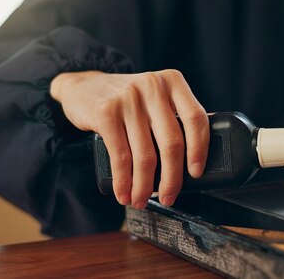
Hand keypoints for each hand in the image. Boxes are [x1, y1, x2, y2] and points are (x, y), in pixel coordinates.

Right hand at [50, 70, 208, 208]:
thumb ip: (173, 118)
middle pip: (172, 143)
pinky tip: (124, 193)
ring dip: (144, 186)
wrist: (84, 86)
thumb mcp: (155, 97)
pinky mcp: (106, 113)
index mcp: (173, 82)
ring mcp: (129, 99)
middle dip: (172, 178)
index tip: (196, 173)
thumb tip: (188, 166)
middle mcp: (153, 87)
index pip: (196, 118)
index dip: (199, 149)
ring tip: (142, 200)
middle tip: (169, 196)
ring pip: (145, 155)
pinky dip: (123, 181)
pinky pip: (120, 156)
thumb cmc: (128, 100)